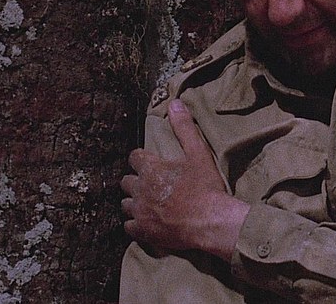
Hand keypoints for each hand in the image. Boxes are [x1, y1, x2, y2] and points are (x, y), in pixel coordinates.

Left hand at [121, 99, 248, 260]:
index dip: (142, 159)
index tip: (151, 162)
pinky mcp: (143, 231)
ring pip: (125, 204)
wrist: (210, 221)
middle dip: (136, 180)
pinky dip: (135, 223)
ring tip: (147, 203)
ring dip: (134, 201)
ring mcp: (140, 212)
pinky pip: (128, 226)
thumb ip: (184, 128)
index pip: (134, 157)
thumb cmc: (205, 187)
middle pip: (127, 181)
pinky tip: (146, 221)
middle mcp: (140, 189)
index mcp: (151, 168)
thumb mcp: (198, 153)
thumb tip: (174, 103)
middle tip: (151, 184)